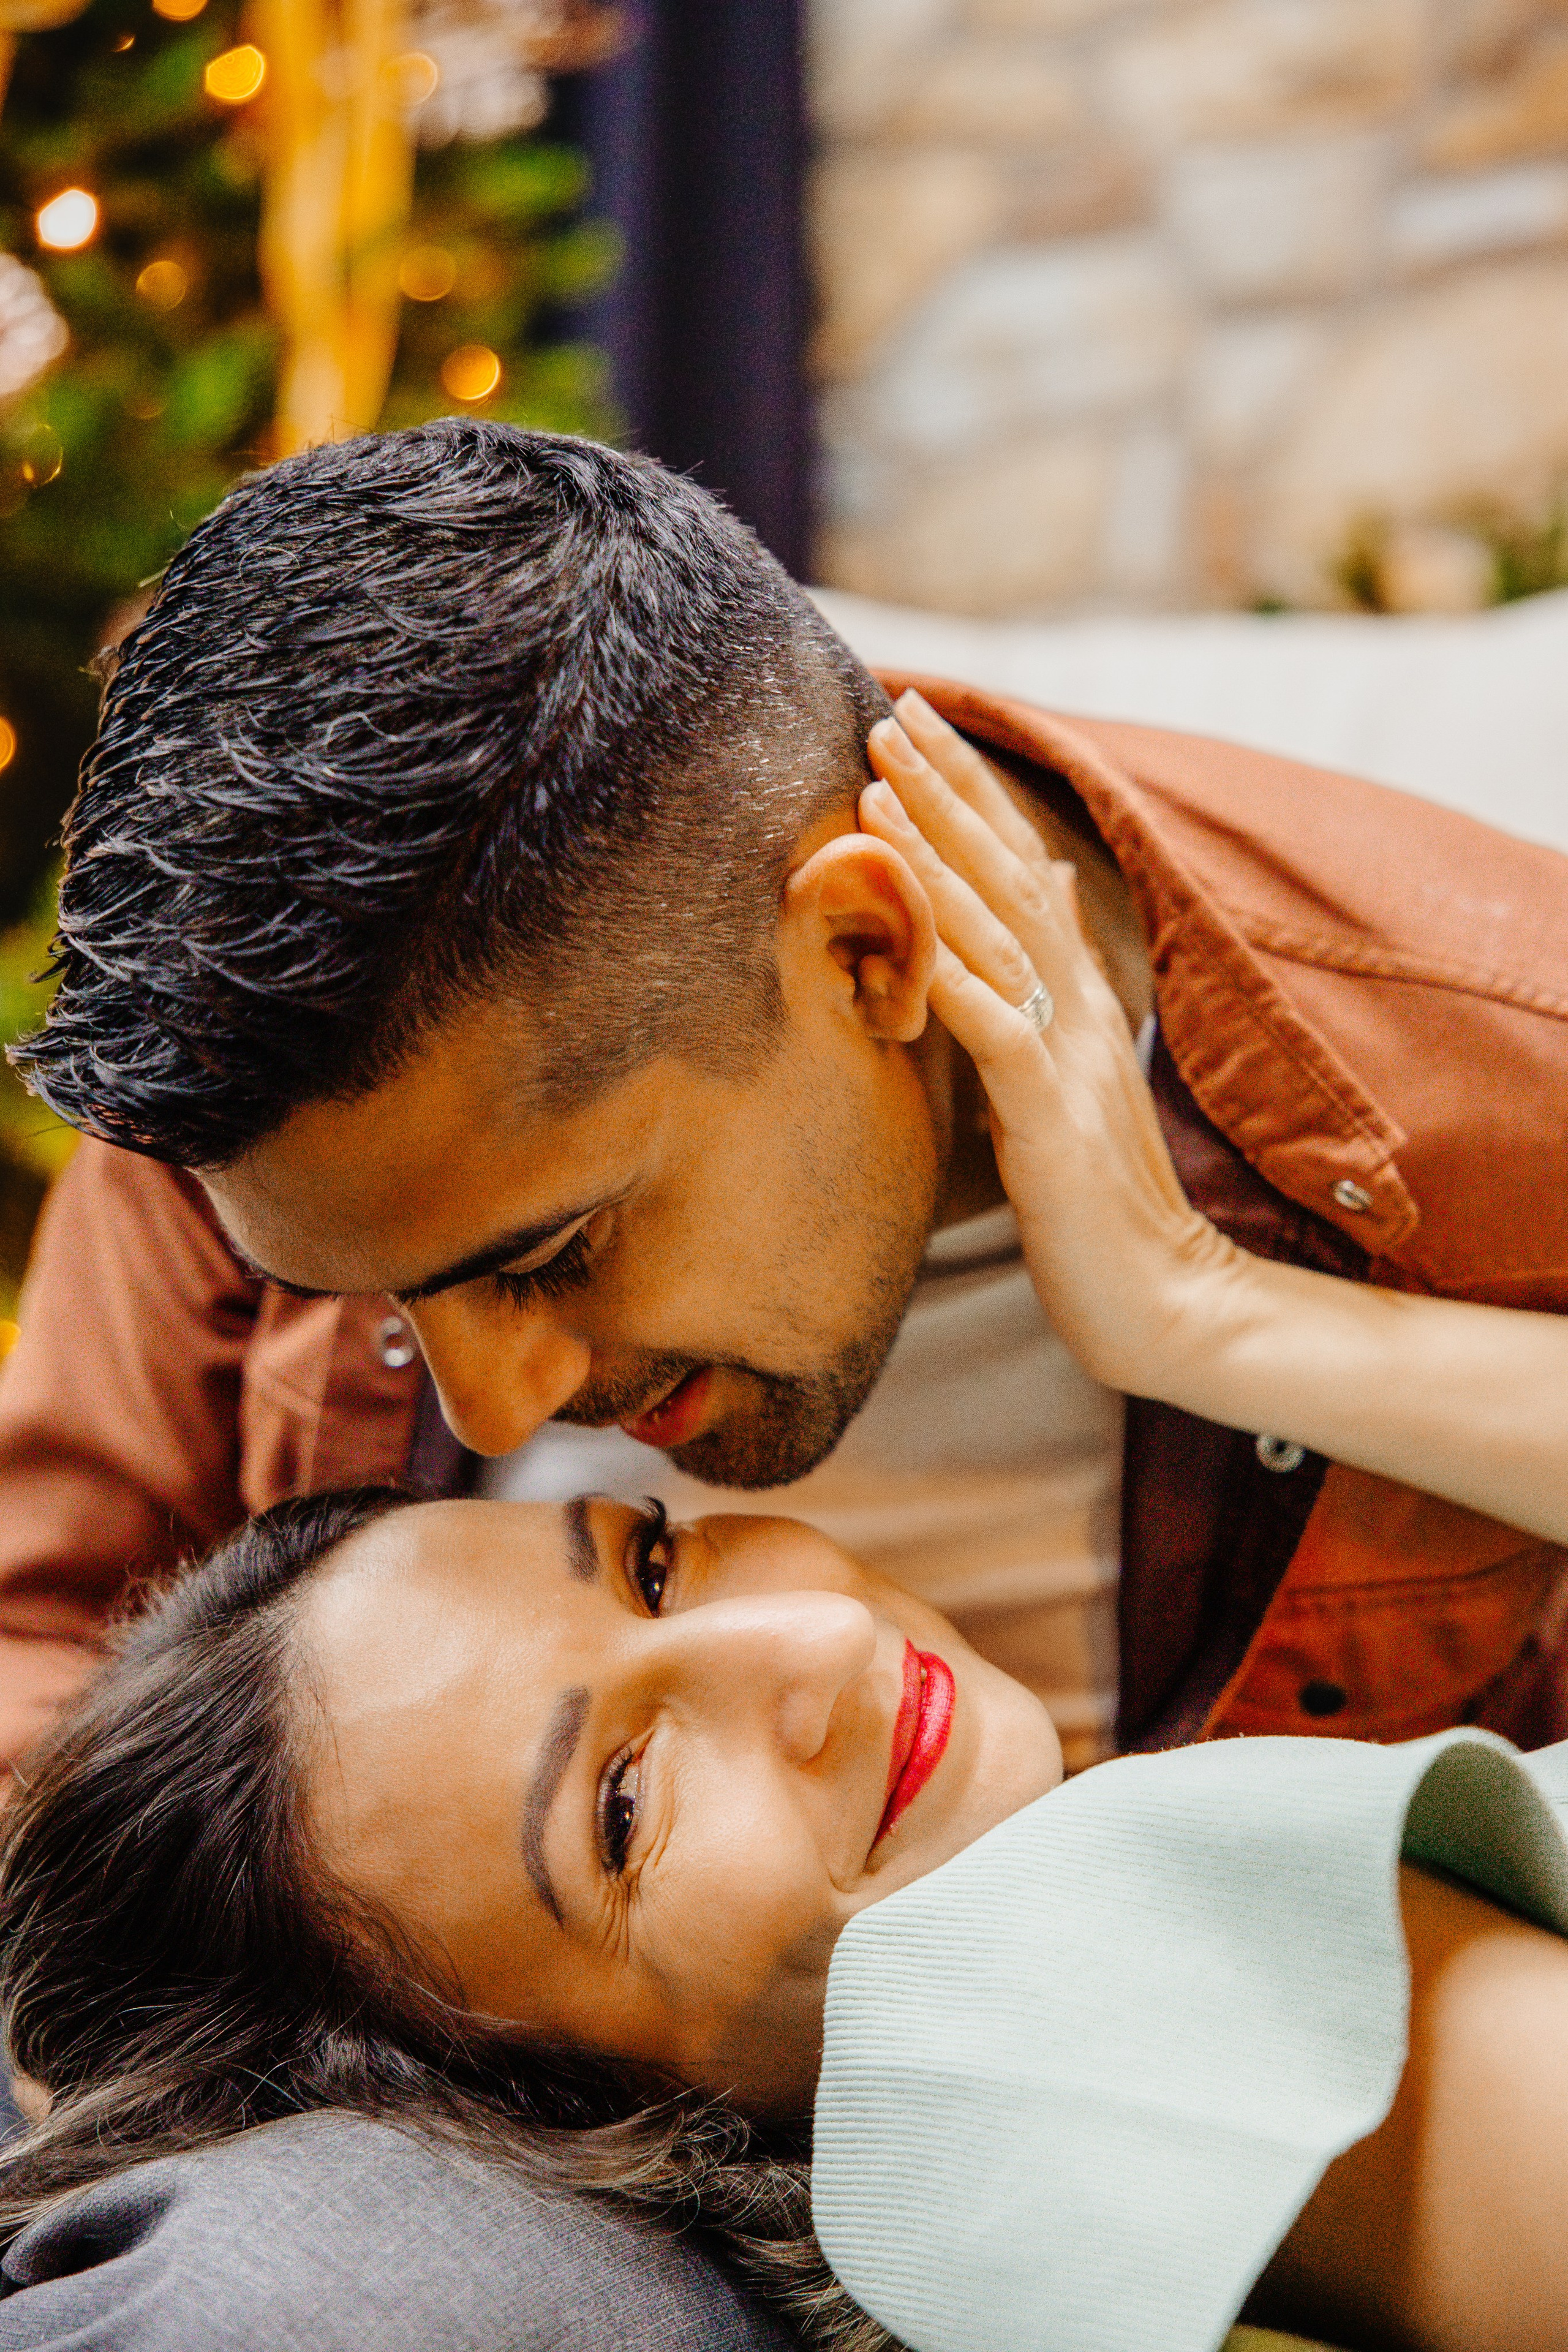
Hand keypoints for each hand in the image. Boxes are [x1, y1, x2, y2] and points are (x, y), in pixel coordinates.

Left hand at [860, 692, 1240, 1395]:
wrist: (1164, 1302)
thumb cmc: (1097, 1202)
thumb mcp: (1069, 1075)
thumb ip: (1050, 983)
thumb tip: (1042, 887)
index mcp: (1075, 1000)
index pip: (1019, 870)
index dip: (968, 792)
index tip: (916, 721)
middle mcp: (1078, 1011)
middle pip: (1009, 875)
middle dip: (948, 789)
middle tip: (891, 710)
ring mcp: (1070, 1061)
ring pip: (1000, 935)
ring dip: (938, 857)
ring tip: (882, 787)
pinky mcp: (1054, 1122)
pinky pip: (1003, 1036)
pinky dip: (959, 980)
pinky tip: (915, 934)